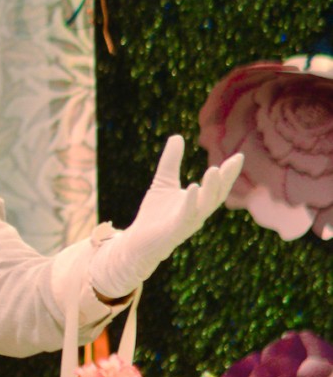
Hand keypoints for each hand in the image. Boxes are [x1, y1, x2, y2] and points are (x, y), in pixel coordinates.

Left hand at [89, 136, 244, 299]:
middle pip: (217, 195)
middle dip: (226, 179)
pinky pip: (186, 215)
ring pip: (205, 205)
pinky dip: (191, 202)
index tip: (239, 156)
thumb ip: (171, 161)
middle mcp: (198, 213)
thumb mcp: (163, 181)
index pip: (218, 186)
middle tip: (235, 161)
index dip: (229, 173)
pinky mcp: (175, 231)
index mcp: (199, 202)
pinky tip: (193, 187)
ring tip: (214, 170)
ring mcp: (188, 222)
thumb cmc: (154, 213)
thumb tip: (177, 135)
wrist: (137, 241)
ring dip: (211, 188)